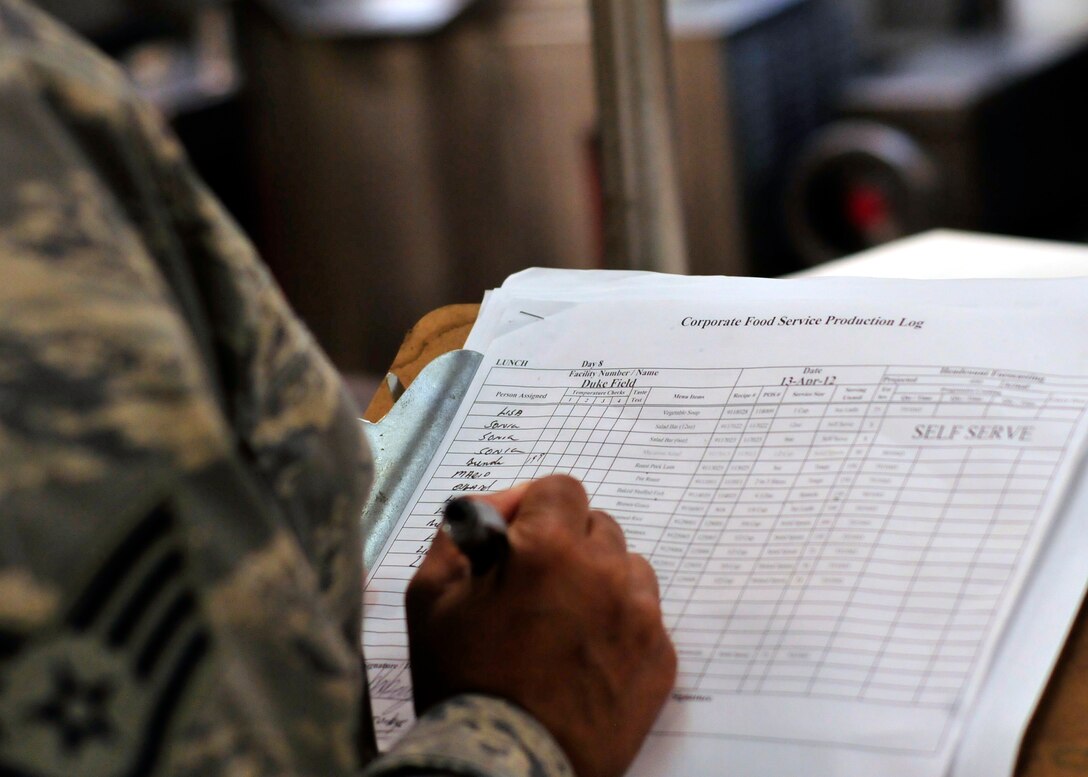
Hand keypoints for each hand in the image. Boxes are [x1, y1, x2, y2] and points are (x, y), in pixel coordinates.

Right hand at [406, 475, 676, 776]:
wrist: (505, 768)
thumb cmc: (461, 684)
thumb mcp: (429, 597)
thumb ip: (460, 533)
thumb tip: (492, 507)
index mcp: (549, 548)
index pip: (561, 489)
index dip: (535, 508)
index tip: (519, 536)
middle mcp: (605, 572)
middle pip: (598, 526)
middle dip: (567, 544)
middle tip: (535, 586)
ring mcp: (640, 617)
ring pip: (628, 569)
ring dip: (599, 581)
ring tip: (563, 623)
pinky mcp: (661, 659)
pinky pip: (646, 617)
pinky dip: (620, 625)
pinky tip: (586, 656)